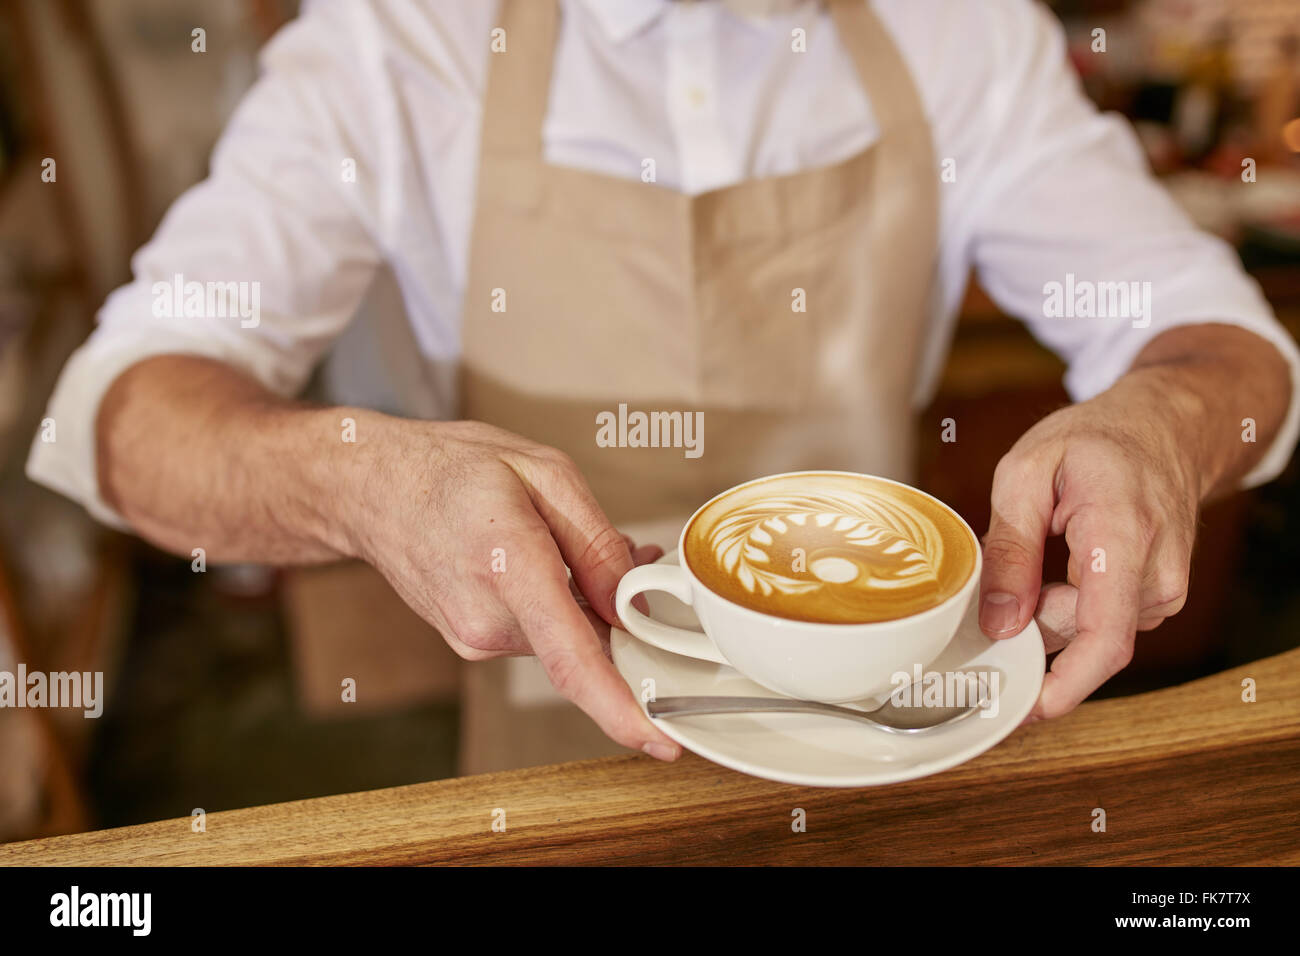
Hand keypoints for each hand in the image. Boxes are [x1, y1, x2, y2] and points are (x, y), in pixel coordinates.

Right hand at [344, 418, 681, 760]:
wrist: (374, 487)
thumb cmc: (452, 470)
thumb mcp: (545, 473)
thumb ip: (598, 543)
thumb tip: (633, 604)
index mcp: (510, 568)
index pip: (572, 660)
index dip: (621, 709)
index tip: (659, 743)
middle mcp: (487, 620)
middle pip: (587, 643)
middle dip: (623, 610)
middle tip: (634, 553)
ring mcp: (475, 639)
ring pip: (566, 637)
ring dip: (588, 602)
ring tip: (566, 539)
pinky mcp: (473, 643)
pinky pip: (540, 634)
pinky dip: (558, 606)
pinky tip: (543, 560)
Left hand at [976, 383, 1201, 720]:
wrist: (1163, 427)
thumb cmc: (1094, 442)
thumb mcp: (1026, 474)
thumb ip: (1009, 549)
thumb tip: (999, 622)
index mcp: (1123, 537)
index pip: (1104, 637)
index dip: (1065, 685)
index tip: (1027, 710)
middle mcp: (1157, 574)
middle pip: (1081, 636)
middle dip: (1033, 622)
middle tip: (1004, 573)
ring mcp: (1164, 590)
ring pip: (1088, 631)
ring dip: (1050, 608)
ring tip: (1044, 546)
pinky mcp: (1157, 597)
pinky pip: (1101, 621)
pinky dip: (1069, 604)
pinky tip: (1064, 563)